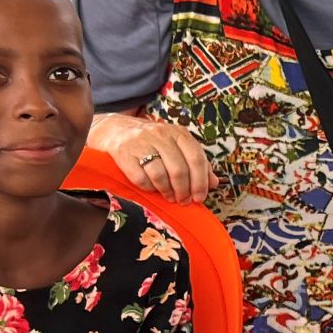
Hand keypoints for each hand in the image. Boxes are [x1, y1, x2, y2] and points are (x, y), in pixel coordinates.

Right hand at [90, 112, 215, 201]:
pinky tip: (153, 188)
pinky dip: (149, 188)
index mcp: (178, 133)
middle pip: (179, 169)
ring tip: (170, 197)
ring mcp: (141, 143)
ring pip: (161, 175)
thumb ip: (197, 163)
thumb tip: (214, 183)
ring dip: (167, 191)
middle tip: (184, 201)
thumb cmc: (153, 143)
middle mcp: (161, 135)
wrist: (117, 131)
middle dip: (184, 190)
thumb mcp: (178, 146)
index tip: (200, 197)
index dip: (200, 181)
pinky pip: (141, 178)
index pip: (196, 158)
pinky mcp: (124, 154)